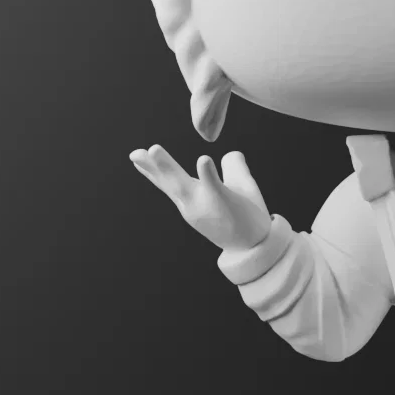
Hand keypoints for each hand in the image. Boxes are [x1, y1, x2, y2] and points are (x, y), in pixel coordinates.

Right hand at [129, 145, 272, 251]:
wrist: (259, 245)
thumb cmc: (247, 216)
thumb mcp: (238, 186)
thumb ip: (233, 167)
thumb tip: (231, 152)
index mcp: (193, 198)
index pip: (168, 182)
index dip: (151, 170)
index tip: (135, 156)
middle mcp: (193, 203)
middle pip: (169, 182)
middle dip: (151, 167)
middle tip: (134, 153)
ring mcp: (207, 204)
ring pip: (183, 184)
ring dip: (167, 167)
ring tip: (154, 149)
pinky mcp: (225, 202)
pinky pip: (215, 187)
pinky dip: (207, 174)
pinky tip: (203, 159)